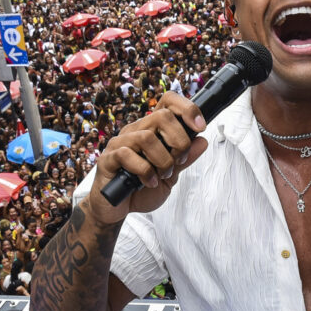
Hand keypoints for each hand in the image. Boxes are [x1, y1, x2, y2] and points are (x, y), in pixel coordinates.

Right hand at [85, 91, 207, 222]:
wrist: (117, 209)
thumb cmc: (141, 190)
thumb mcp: (171, 175)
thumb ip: (185, 159)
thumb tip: (202, 141)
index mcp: (151, 130)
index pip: (167, 101)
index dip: (187, 108)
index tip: (200, 127)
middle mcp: (135, 131)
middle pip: (161, 115)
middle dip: (179, 141)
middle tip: (179, 161)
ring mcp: (120, 143)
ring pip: (147, 137)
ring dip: (163, 160)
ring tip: (162, 175)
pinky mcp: (108, 159)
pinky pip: (127, 155)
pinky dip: (145, 171)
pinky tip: (149, 182)